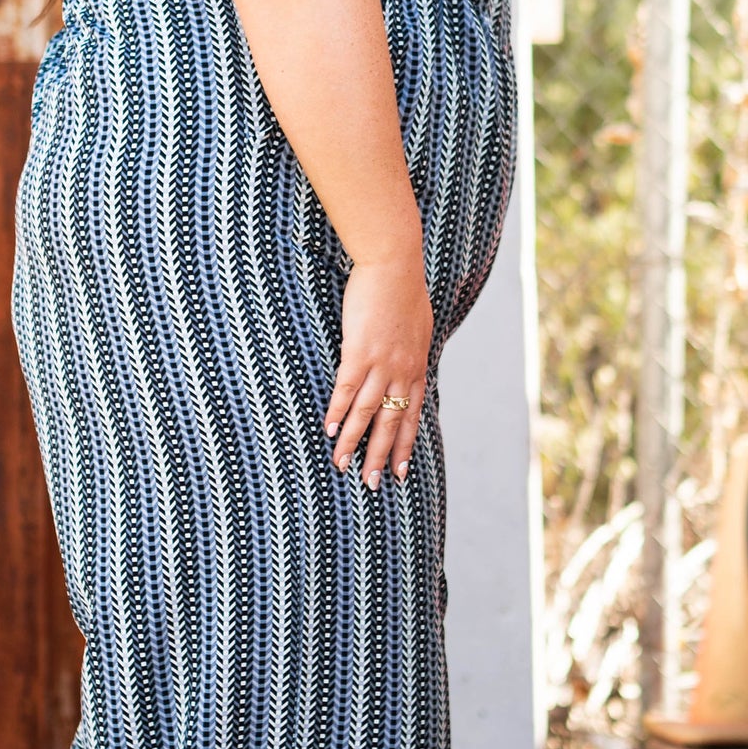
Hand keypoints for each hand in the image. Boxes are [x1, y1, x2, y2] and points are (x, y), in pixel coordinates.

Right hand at [324, 253, 433, 487]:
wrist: (394, 264)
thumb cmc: (403, 289)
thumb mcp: (418, 325)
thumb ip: (412, 348)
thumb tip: (410, 357)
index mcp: (417, 367)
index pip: (412, 416)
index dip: (405, 445)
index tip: (401, 472)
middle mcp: (403, 372)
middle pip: (391, 423)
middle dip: (381, 457)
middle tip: (373, 484)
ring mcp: (382, 364)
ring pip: (368, 413)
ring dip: (353, 442)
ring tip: (341, 465)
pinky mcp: (359, 352)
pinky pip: (347, 390)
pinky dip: (338, 412)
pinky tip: (329, 429)